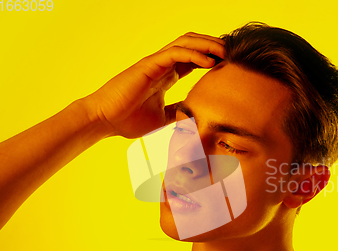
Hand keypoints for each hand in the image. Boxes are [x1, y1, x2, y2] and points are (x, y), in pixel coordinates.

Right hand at [82, 32, 224, 137]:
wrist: (104, 121)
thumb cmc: (128, 120)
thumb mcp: (163, 118)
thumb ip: (179, 113)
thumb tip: (196, 117)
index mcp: (166, 75)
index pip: (193, 59)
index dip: (212, 58)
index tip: (229, 65)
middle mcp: (162, 65)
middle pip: (193, 45)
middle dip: (213, 46)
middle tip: (232, 54)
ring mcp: (155, 63)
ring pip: (186, 43)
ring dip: (207, 45)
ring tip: (225, 52)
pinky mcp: (148, 65)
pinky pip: (175, 53)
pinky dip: (194, 54)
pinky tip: (209, 62)